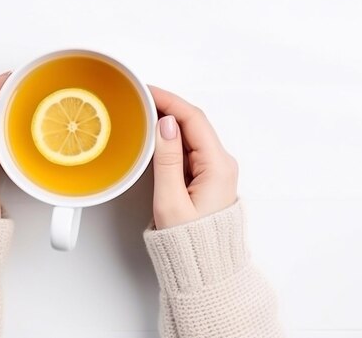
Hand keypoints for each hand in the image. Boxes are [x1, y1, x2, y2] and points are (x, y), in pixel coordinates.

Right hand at [150, 86, 238, 229]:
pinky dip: (172, 139)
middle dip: (167, 108)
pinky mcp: (207, 178)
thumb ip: (168, 160)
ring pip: (191, 136)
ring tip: (143, 113)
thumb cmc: (189, 243)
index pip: (193, 120)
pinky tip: (155, 137)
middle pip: (194, 124)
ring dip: (169, 123)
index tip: (147, 92)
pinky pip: (189, 150)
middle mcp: (221, 164)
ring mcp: (215, 171)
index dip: (169, 101)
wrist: (204, 270)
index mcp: (218, 166)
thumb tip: (167, 125)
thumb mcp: (171, 201)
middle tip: (140, 99)